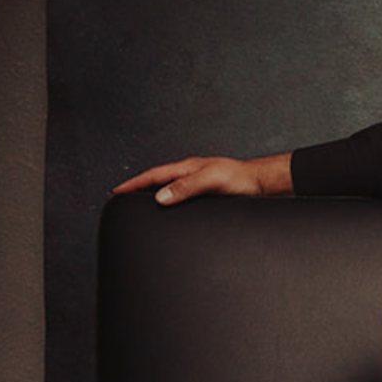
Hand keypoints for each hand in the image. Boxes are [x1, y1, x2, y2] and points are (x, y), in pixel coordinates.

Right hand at [111, 152, 294, 204]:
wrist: (264, 185)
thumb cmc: (242, 178)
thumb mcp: (211, 180)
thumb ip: (186, 187)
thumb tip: (161, 196)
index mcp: (187, 167)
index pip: (153, 175)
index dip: (133, 184)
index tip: (117, 192)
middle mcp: (191, 175)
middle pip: (158, 182)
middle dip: (139, 190)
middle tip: (123, 200)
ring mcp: (199, 186)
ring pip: (170, 192)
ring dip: (155, 198)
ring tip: (142, 208)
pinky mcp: (208, 197)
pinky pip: (183, 202)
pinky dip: (172, 206)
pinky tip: (171, 214)